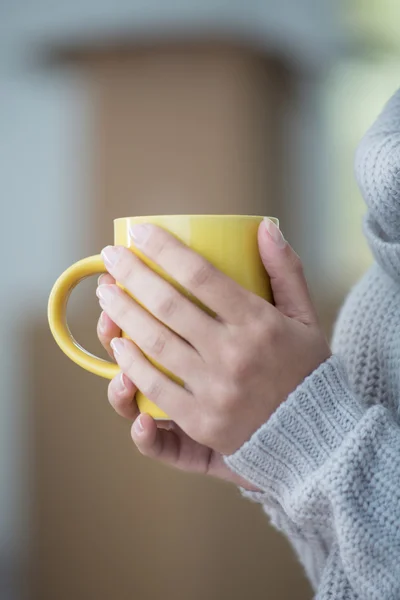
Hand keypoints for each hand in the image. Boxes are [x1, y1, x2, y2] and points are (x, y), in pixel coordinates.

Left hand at [96, 219, 329, 461]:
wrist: (315, 439)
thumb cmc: (306, 372)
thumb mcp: (306, 318)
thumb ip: (286, 272)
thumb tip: (265, 228)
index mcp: (259, 324)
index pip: (201, 276)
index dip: (165, 249)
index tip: (140, 232)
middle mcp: (234, 355)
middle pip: (169, 306)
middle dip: (132, 275)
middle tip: (111, 256)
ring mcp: (215, 390)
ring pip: (155, 344)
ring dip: (123, 314)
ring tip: (106, 293)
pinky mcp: (201, 422)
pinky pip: (155, 388)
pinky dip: (131, 364)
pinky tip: (117, 343)